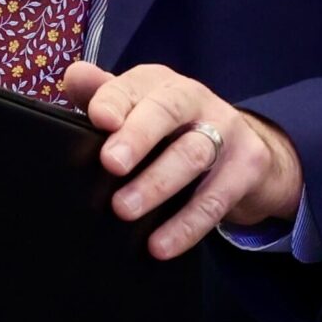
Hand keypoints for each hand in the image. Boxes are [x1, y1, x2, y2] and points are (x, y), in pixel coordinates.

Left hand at [59, 60, 304, 261]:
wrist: (248, 152)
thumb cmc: (175, 131)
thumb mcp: (141, 108)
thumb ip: (105, 95)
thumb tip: (73, 76)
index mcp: (161, 84)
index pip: (135, 84)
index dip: (115, 98)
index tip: (98, 118)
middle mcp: (195, 100)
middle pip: (166, 111)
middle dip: (138, 136)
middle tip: (111, 163)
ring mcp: (226, 132)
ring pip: (192, 155)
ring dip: (157, 184)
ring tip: (124, 210)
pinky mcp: (248, 168)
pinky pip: (215, 200)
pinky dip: (186, 225)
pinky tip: (160, 245)